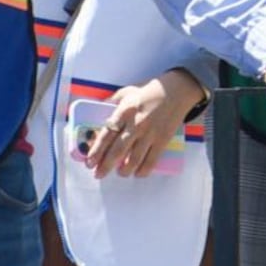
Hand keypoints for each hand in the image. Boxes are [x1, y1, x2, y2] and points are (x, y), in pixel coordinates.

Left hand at [83, 70, 206, 178]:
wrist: (176, 91)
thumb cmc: (148, 91)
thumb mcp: (127, 92)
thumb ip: (111, 102)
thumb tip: (97, 113)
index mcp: (125, 111)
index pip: (107, 134)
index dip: (97, 150)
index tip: (89, 161)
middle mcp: (136, 124)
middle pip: (118, 150)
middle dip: (106, 165)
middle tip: (98, 174)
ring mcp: (150, 133)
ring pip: (134, 159)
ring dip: (124, 170)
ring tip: (120, 173)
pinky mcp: (162, 140)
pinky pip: (151, 160)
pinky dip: (143, 170)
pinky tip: (137, 173)